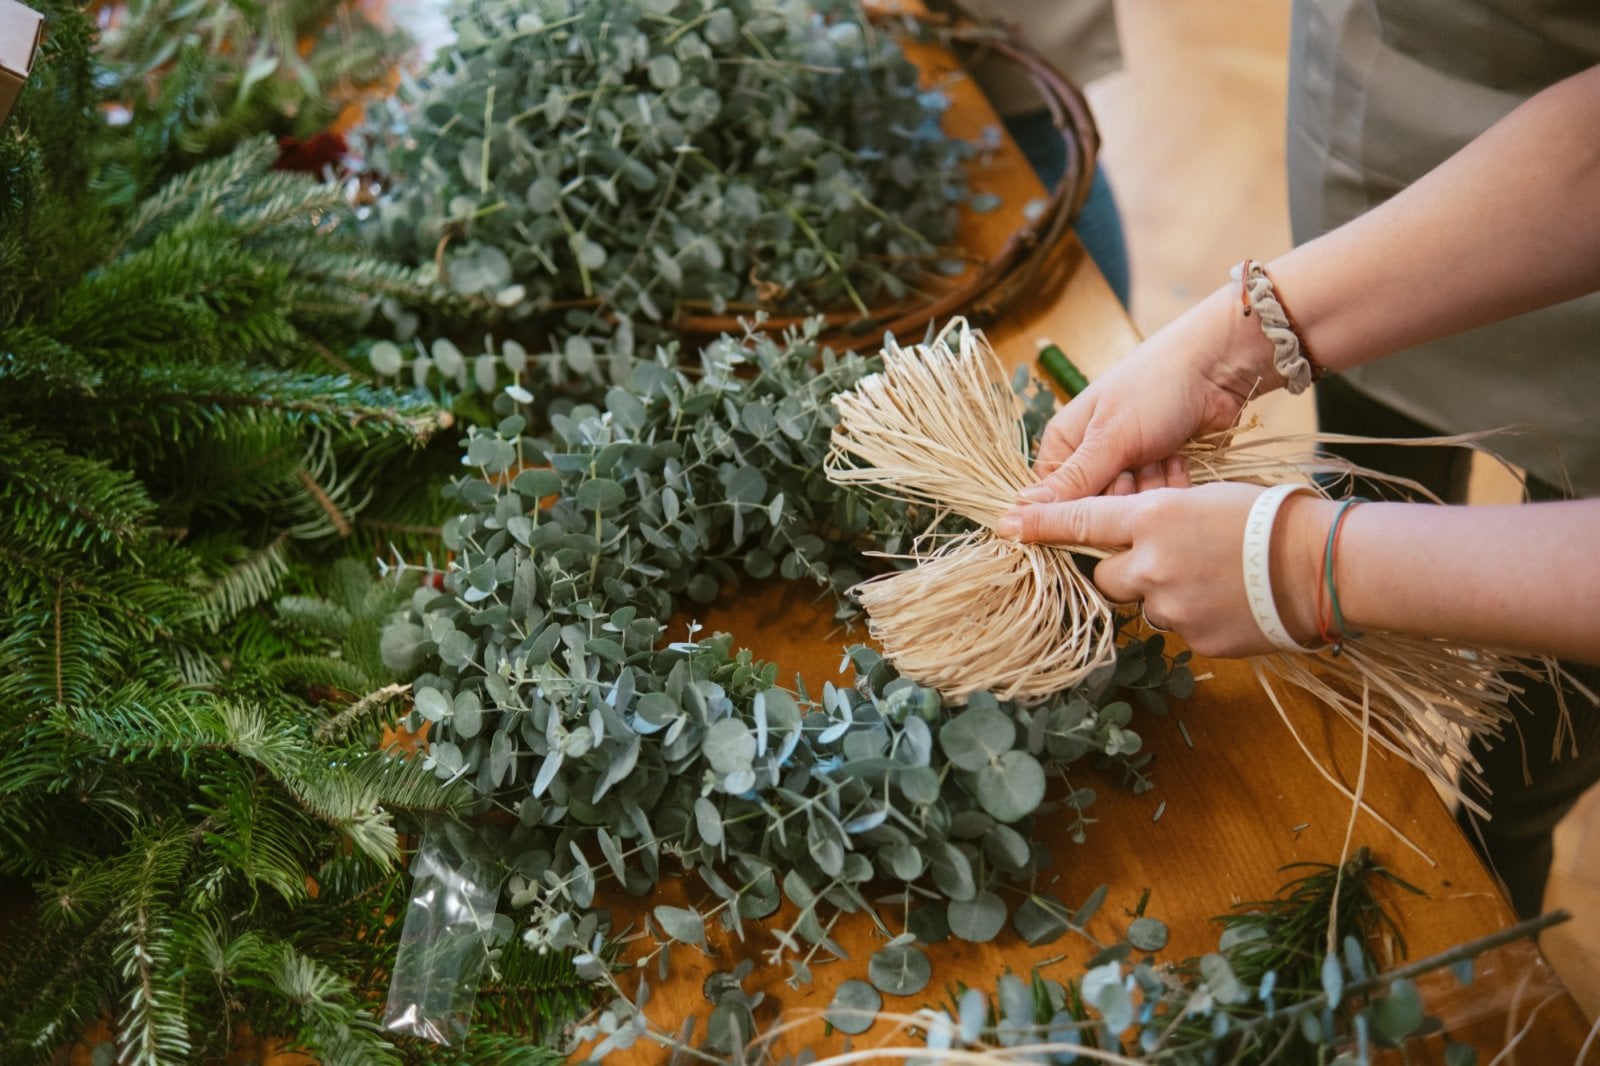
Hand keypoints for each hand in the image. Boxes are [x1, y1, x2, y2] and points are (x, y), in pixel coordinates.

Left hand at [997, 483, 1331, 657]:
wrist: (1320, 565)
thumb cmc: (1268, 517)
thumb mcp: (1203, 498)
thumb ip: (1158, 518)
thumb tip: (1135, 539)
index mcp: (1153, 518)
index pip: (1080, 522)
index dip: (1040, 524)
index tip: (1006, 525)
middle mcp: (1151, 565)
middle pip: (1105, 577)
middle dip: (1124, 570)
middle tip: (1165, 557)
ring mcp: (1171, 607)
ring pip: (1144, 604)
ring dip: (1165, 593)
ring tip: (1213, 576)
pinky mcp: (1194, 639)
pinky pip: (1178, 627)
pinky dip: (1195, 614)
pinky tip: (1229, 599)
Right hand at [1024, 287, 1274, 501]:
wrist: (1216, 367)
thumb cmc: (1155, 388)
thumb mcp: (1110, 436)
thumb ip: (1072, 479)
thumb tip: (1019, 512)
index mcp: (1065, 441)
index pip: (1055, 498)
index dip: (1080, 506)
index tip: (1106, 490)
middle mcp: (1091, 455)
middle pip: (1096, 506)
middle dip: (1124, 494)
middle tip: (1141, 466)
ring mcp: (1126, 463)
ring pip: (1130, 506)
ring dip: (1151, 488)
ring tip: (1164, 455)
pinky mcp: (1157, 468)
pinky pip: (1157, 498)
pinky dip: (1171, 484)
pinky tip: (1180, 458)